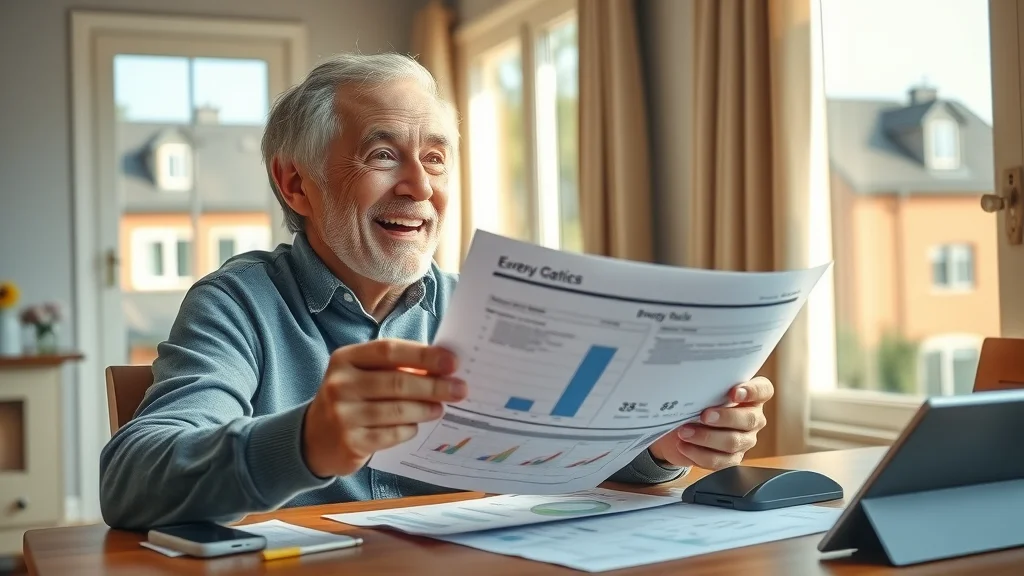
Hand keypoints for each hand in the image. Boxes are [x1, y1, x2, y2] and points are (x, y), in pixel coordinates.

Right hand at [302, 339, 467, 477]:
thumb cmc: (352, 398)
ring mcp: (342, 414)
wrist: (315, 438)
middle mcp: (339, 384)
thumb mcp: (363, 375)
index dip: (423, 355)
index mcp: (345, 358)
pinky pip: (391, 434)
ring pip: (396, 410)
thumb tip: (443, 368)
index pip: (389, 350)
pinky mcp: (350, 442)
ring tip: (441, 408)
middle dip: (434, 386)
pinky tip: (416, 426)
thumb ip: (394, 368)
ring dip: (426, 409)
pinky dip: (409, 429)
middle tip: (460, 389)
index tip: (452, 362)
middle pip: (396, 382)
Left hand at [648, 377, 772, 469]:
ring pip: (733, 442)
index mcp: (750, 396)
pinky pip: (719, 460)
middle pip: (749, 419)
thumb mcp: (702, 391)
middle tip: (704, 415)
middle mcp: (752, 418)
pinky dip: (699, 454)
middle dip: (725, 417)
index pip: (763, 390)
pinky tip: (684, 446)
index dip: (752, 391)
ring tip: (685, 432)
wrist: (681, 429)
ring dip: (706, 437)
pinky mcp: (732, 459)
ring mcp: (745, 440)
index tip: (734, 392)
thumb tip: (691, 383)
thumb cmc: (697, 403)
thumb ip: (707, 387)